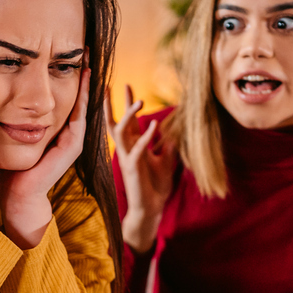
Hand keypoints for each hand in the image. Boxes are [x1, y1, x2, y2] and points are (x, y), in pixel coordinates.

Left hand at [0, 65, 91, 247]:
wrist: (16, 194)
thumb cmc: (6, 164)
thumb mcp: (2, 129)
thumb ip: (0, 110)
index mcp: (49, 125)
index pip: (57, 92)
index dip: (58, 71)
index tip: (57, 48)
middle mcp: (64, 130)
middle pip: (73, 93)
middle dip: (77, 69)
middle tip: (81, 43)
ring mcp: (72, 138)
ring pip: (81, 101)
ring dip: (85, 79)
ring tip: (86, 55)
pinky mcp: (73, 146)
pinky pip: (81, 115)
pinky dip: (84, 96)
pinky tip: (84, 77)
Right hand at [106, 84, 175, 252]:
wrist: (151, 208)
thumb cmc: (156, 186)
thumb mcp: (167, 161)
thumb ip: (169, 145)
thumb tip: (177, 129)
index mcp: (134, 146)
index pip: (129, 121)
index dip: (128, 103)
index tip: (126, 85)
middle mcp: (128, 149)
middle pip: (117, 121)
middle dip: (114, 103)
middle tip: (117, 84)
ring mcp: (128, 158)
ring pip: (121, 131)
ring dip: (130, 114)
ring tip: (140, 100)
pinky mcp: (132, 168)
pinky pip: (137, 149)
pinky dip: (146, 136)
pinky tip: (153, 124)